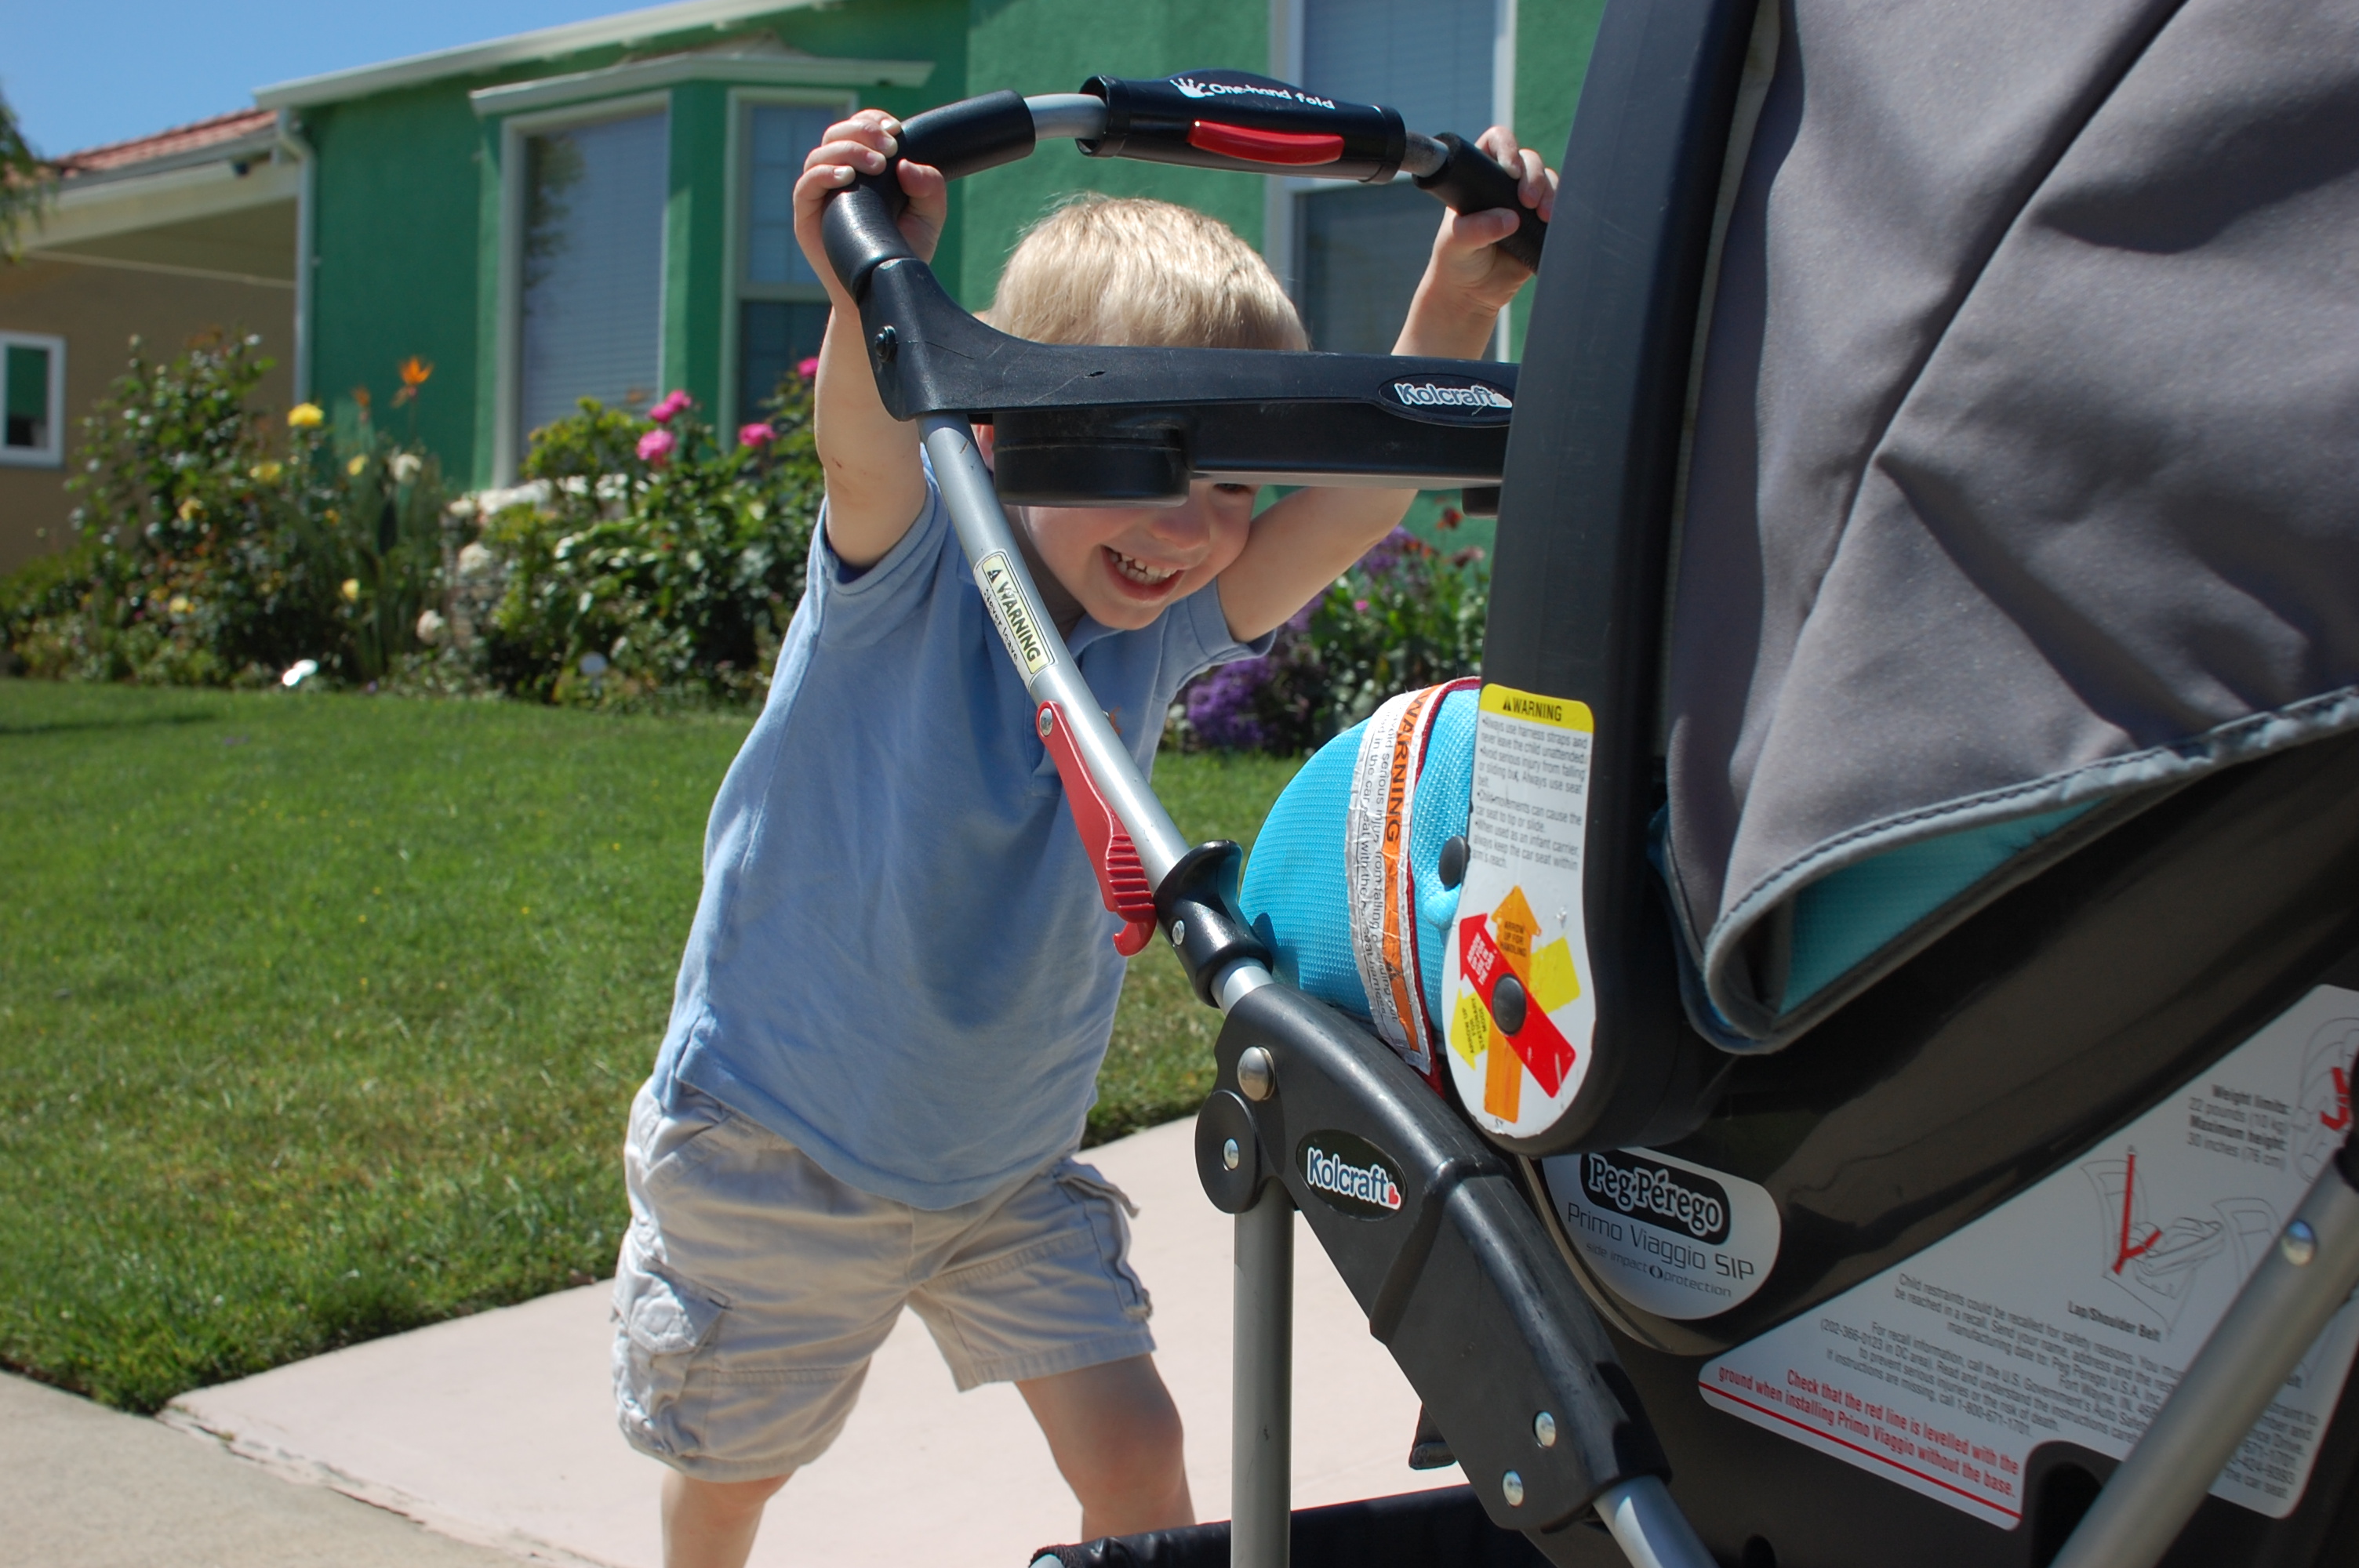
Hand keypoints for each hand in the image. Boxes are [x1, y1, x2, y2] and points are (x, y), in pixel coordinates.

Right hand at [792, 110, 948, 310]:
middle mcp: (838, 175)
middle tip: (890, 145)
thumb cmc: (903, 252)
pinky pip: (806, 185)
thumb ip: (929, 189)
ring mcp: (820, 194)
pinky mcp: (808, 215)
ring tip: (876, 165)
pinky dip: (824, 174)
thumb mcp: (928, 218)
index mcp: (863, 168)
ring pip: (820, 154)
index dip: (872, 120)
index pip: (859, 128)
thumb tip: (906, 165)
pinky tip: (846, 176)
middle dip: (863, 131)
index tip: (895, 129)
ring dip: (848, 150)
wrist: (882, 291)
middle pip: (837, 134)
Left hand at [1395, 126, 1557, 358]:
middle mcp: (1504, 185)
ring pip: (1548, 181)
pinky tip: (1553, 222)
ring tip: (1543, 216)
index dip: (1507, 147)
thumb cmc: (1455, 261)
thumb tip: (1510, 219)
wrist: (1471, 294)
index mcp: (1478, 178)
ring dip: (1550, 192)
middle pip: (1529, 160)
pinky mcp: (1541, 224)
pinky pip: (1559, 206)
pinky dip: (1561, 209)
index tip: (1510, 171)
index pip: (1495, 144)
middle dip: (1534, 176)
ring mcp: (1525, 203)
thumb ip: (1476, 230)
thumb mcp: (1456, 243)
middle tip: (1527, 202)